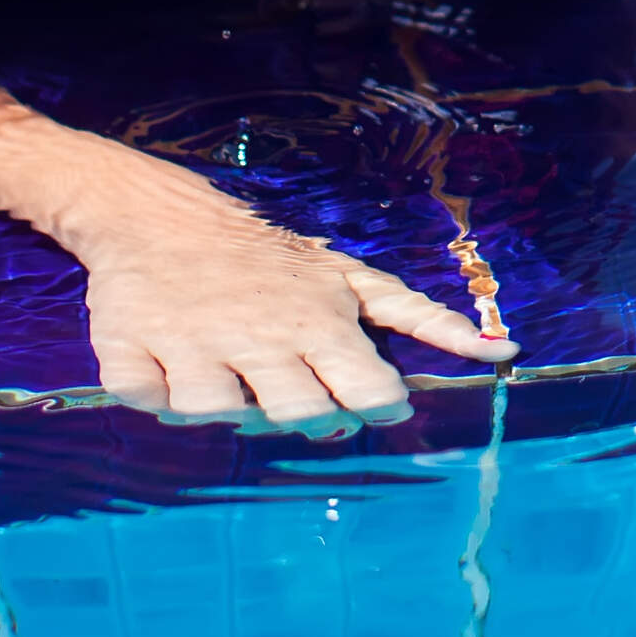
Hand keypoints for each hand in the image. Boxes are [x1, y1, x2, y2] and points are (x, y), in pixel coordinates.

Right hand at [46, 140, 512, 428]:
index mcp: (319, 321)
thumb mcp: (354, 281)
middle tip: (301, 398)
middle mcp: (260, 335)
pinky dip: (153, 399)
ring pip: (215, 413)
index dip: (373, 409)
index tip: (368, 404)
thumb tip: (504, 352)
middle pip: (298, 415)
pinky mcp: (131, 344)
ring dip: (226, 413)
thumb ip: (424, 320)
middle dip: (308, 422)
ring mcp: (193, 342)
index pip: (365, 391)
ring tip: (232, 386)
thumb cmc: (276, 261)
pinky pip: (142, 398)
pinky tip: (167, 377)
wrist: (162, 213)